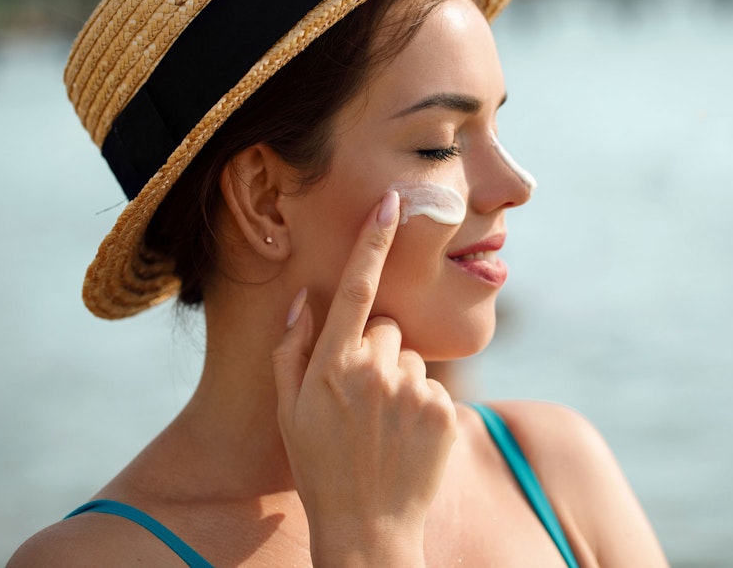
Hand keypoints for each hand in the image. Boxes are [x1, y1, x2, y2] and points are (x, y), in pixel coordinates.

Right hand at [272, 190, 456, 566]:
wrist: (367, 529)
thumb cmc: (318, 466)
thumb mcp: (287, 411)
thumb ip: (290, 349)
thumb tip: (304, 299)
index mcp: (332, 365)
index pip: (356, 287)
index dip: (373, 242)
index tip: (390, 203)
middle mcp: (375, 370)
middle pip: (385, 326)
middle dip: (375, 348)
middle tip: (360, 398)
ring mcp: (413, 391)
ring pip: (411, 357)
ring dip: (398, 378)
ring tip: (382, 425)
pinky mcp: (444, 411)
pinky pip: (432, 386)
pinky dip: (421, 404)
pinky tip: (404, 437)